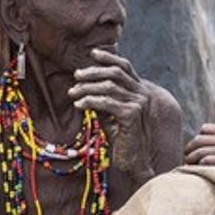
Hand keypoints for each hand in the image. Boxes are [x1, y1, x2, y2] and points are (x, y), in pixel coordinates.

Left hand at [68, 49, 152, 174]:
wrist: (133, 161)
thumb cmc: (120, 138)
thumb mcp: (108, 113)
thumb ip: (100, 98)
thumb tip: (82, 84)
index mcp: (139, 91)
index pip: (125, 66)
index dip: (109, 57)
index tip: (93, 53)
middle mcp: (142, 94)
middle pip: (115, 73)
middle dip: (93, 72)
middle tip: (76, 76)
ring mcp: (139, 104)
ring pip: (109, 86)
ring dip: (87, 88)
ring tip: (72, 93)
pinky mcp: (132, 115)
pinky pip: (107, 102)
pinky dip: (90, 101)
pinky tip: (78, 105)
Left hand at [184, 121, 214, 173]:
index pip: (206, 129)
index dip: (197, 137)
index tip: (196, 145)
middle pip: (199, 140)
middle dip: (189, 148)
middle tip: (186, 155)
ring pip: (201, 151)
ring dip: (191, 158)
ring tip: (187, 164)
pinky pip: (208, 161)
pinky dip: (199, 165)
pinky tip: (196, 169)